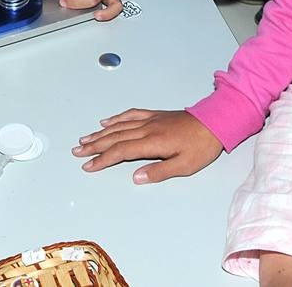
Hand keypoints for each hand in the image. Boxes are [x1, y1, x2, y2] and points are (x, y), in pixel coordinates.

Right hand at [73, 109, 222, 183]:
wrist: (215, 123)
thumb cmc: (201, 147)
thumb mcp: (184, 166)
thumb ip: (159, 171)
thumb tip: (135, 177)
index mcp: (152, 143)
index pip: (121, 152)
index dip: (103, 159)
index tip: (88, 165)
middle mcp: (147, 129)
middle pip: (115, 137)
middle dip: (94, 145)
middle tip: (77, 151)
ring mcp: (149, 120)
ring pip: (119, 126)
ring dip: (100, 133)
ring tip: (85, 139)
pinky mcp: (155, 115)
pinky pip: (131, 115)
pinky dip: (117, 119)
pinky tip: (107, 122)